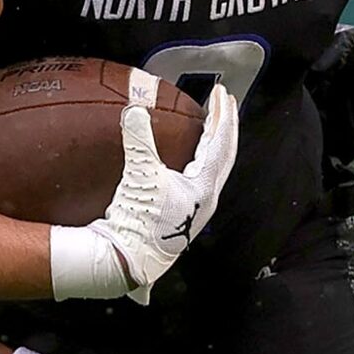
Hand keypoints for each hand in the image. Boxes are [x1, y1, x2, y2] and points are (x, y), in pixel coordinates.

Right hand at [51, 84, 239, 301]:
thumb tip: (135, 109)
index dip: (221, 115)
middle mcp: (207, 198)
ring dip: (216, 142)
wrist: (127, 260)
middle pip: (225, 154)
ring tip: (213, 124)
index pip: (220, 142)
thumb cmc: (137, 222)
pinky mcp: (184, 214)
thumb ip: (138, 139)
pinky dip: (202, 158)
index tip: (221, 93)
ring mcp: (197, 208)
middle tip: (225, 102)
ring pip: (216, 167)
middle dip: (226, 126)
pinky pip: (202, 177)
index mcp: (204, 188)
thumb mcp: (139, 175)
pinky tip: (192, 156)